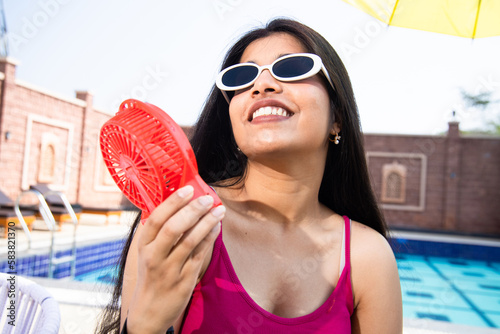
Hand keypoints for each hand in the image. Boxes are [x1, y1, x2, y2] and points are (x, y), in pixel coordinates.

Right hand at [127, 185, 223, 333]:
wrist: (150, 311)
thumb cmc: (152, 274)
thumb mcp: (148, 252)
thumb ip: (159, 231)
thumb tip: (178, 202)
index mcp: (143, 245)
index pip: (156, 219)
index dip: (173, 202)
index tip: (188, 189)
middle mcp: (154, 256)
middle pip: (173, 228)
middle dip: (193, 210)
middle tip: (207, 198)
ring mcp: (170, 269)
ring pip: (190, 241)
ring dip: (206, 222)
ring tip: (219, 210)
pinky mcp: (185, 279)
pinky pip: (200, 254)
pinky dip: (209, 238)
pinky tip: (216, 226)